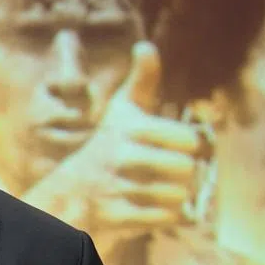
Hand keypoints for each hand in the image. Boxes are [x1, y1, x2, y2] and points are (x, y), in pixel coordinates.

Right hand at [25, 41, 206, 256]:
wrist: (72, 190)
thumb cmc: (109, 145)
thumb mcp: (123, 111)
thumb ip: (142, 81)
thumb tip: (145, 46)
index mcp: (132, 128)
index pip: (190, 139)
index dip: (192, 145)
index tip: (183, 147)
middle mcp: (124, 157)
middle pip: (187, 168)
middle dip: (186, 174)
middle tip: (175, 172)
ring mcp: (121, 188)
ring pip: (178, 195)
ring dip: (178, 197)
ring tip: (165, 190)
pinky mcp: (120, 216)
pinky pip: (165, 219)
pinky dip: (171, 217)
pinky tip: (162, 209)